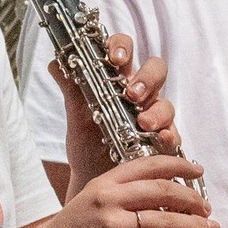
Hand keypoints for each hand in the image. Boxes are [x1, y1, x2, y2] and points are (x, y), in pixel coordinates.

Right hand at [25, 154, 220, 227]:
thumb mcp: (81, 209)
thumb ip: (111, 201)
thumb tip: (149, 206)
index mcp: (100, 185)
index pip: (147, 166)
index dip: (177, 165)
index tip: (196, 169)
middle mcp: (108, 201)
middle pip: (164, 191)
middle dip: (192, 199)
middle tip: (207, 208)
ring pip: (169, 222)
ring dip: (198, 227)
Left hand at [54, 33, 179, 182]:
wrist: (92, 180)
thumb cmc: (87, 144)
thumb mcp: (76, 117)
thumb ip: (71, 90)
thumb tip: (54, 63)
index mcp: (117, 81)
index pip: (124, 51)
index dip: (123, 47)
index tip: (114, 59)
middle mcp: (140, 95)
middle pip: (155, 69)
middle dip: (147, 77)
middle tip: (132, 94)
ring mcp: (154, 117)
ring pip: (166, 102)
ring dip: (157, 110)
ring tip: (143, 123)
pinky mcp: (163, 141)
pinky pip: (173, 134)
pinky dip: (169, 134)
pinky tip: (161, 139)